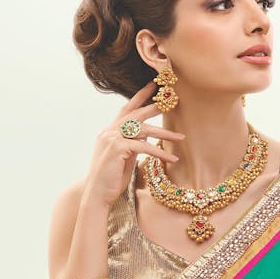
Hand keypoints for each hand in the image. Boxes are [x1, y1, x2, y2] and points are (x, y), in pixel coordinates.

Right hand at [83, 79, 185, 208]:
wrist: (97, 193)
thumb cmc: (112, 177)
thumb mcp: (125, 156)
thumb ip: (134, 143)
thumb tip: (148, 137)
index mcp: (110, 130)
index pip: (126, 109)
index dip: (139, 96)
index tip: (153, 85)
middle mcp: (109, 131)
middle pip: (137, 114)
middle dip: (156, 106)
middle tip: (173, 100)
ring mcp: (112, 138)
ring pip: (144, 130)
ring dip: (165, 134)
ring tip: (181, 137)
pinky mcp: (118, 148)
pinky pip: (144, 146)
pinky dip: (160, 152)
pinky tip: (172, 158)